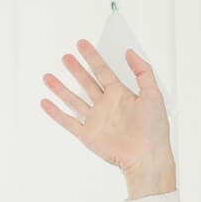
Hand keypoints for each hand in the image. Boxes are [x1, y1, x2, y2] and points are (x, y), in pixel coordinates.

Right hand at [39, 41, 174, 176]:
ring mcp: (96, 120)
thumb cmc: (154, 130)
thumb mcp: (154, 94)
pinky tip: (46, 102)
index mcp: (121, 95)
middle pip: (87, 82)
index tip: (83, 44)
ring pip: (73, 100)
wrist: (147, 157)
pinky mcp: (88, 135)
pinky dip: (55, 113)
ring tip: (49, 77)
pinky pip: (68, 122)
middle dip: (76, 69)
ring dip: (60, 88)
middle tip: (66, 57)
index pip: (103, 71)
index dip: (93, 57)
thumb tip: (130, 53)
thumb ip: (143, 72)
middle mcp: (107, 106)